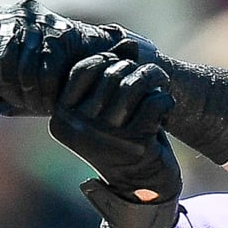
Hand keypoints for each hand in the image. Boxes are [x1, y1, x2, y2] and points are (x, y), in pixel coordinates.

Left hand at [0, 0, 127, 116]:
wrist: (95, 62)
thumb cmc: (48, 76)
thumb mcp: (11, 86)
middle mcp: (18, 13)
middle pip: (1, 60)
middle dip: (10, 90)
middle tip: (23, 103)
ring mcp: (42, 21)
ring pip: (23, 69)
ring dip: (30, 96)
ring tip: (38, 105)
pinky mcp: (64, 34)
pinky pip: (46, 73)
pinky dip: (46, 94)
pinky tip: (52, 102)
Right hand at [50, 54, 180, 202]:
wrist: (141, 185)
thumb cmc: (121, 137)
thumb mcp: (103, 110)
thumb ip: (107, 77)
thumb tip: (128, 42)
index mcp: (62, 117)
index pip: (82, 70)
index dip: (107, 59)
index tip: (124, 63)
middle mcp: (79, 128)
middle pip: (111, 74)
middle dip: (134, 68)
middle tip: (149, 73)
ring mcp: (107, 138)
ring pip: (133, 85)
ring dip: (153, 78)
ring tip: (159, 81)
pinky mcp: (135, 145)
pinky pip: (154, 103)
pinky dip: (164, 99)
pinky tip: (164, 106)